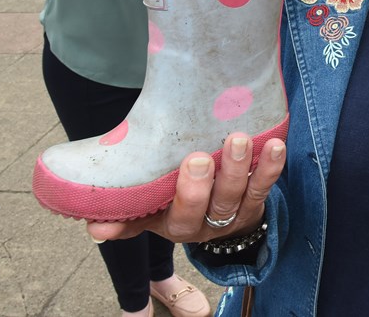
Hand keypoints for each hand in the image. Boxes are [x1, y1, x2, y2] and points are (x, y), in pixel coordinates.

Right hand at [86, 134, 285, 244]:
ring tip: (239, 140)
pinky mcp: (256, 200)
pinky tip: (275, 145)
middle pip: (210, 208)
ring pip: (239, 195)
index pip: (177, 217)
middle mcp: (206, 223)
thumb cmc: (173, 200)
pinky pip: (264, 187)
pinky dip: (270, 167)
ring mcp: (234, 213)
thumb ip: (126, 214)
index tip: (184, 166)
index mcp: (175, 224)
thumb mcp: (148, 210)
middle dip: (206, 184)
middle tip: (201, 156)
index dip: (182, 196)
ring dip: (240, 169)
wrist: (215, 213)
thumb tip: (93, 229)